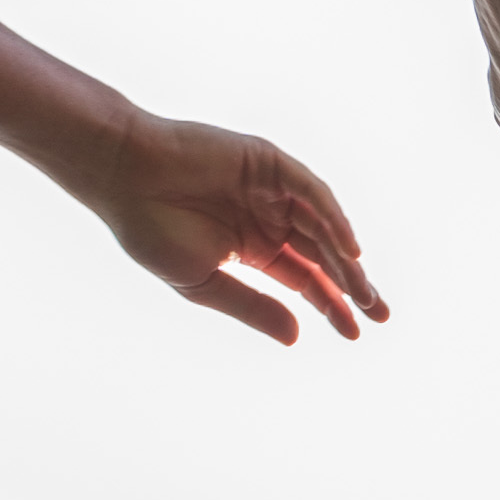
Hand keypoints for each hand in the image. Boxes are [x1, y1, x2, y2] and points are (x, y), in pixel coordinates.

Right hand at [70, 106, 388, 347]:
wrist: (121, 178)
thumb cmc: (151, 229)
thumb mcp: (207, 282)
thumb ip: (253, 307)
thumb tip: (297, 337)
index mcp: (255, 248)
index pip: (306, 280)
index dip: (331, 305)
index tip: (355, 333)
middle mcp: (270, 217)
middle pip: (323, 255)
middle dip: (351, 285)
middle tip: (378, 314)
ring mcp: (271, 188)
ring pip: (322, 226)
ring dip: (345, 258)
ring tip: (363, 292)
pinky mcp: (267, 161)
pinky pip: (310, 191)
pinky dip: (331, 218)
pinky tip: (348, 250)